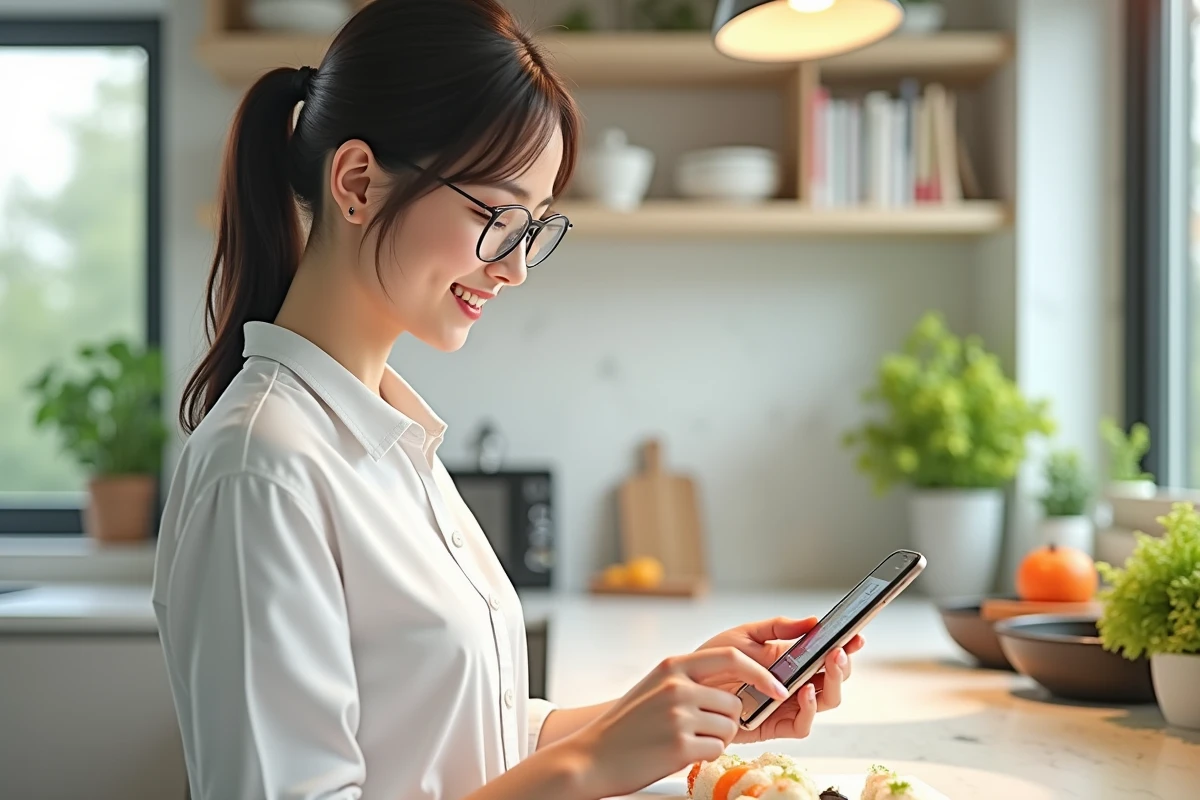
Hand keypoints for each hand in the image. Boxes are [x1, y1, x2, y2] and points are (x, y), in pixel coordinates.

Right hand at [568, 648, 789, 798]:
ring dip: (715, 739)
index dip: (762, 673)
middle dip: (726, 720)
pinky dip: (705, 755)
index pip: (732, 657)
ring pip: (728, 728)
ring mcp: (679, 715)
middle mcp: (677, 686)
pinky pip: (717, 750)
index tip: (779, 688)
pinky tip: (679, 753)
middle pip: (734, 702)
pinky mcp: (680, 746)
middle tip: (700, 730)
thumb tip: (735, 683)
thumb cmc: (627, 725)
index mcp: (673, 666)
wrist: (593, 755)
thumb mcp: (654, 686)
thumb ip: (689, 679)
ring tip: (684, 741)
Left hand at [696, 616, 864, 743]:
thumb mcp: (745, 634)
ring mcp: (788, 705)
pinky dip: (809, 710)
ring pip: (826, 701)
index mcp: (792, 659)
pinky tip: (803, 691)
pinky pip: (802, 725)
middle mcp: (795, 683)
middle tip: (840, 650)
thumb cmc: (714, 660)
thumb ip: (778, 627)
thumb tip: (812, 621)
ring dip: (832, 683)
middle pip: (833, 679)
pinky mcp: (776, 726)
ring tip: (828, 664)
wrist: (689, 686)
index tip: (857, 635)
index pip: (826, 654)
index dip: (846, 646)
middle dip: (842, 665)